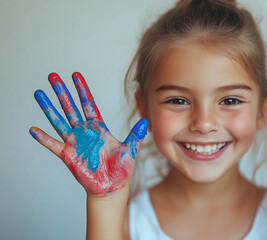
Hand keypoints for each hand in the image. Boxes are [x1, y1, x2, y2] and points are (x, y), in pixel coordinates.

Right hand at [30, 72, 147, 196]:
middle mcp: (84, 132)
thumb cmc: (121, 169)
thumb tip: (145, 122)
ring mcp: (75, 143)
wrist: (112, 187)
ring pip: (59, 121)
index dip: (82, 90)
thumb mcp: (130, 150)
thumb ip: (135, 135)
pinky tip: (33, 129)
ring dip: (49, 108)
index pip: (89, 104)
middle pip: (70, 108)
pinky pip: (53, 145)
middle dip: (62, 92)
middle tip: (53, 76)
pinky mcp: (68, 155)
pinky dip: (43, 138)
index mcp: (99, 128)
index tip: (76, 75)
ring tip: (39, 93)